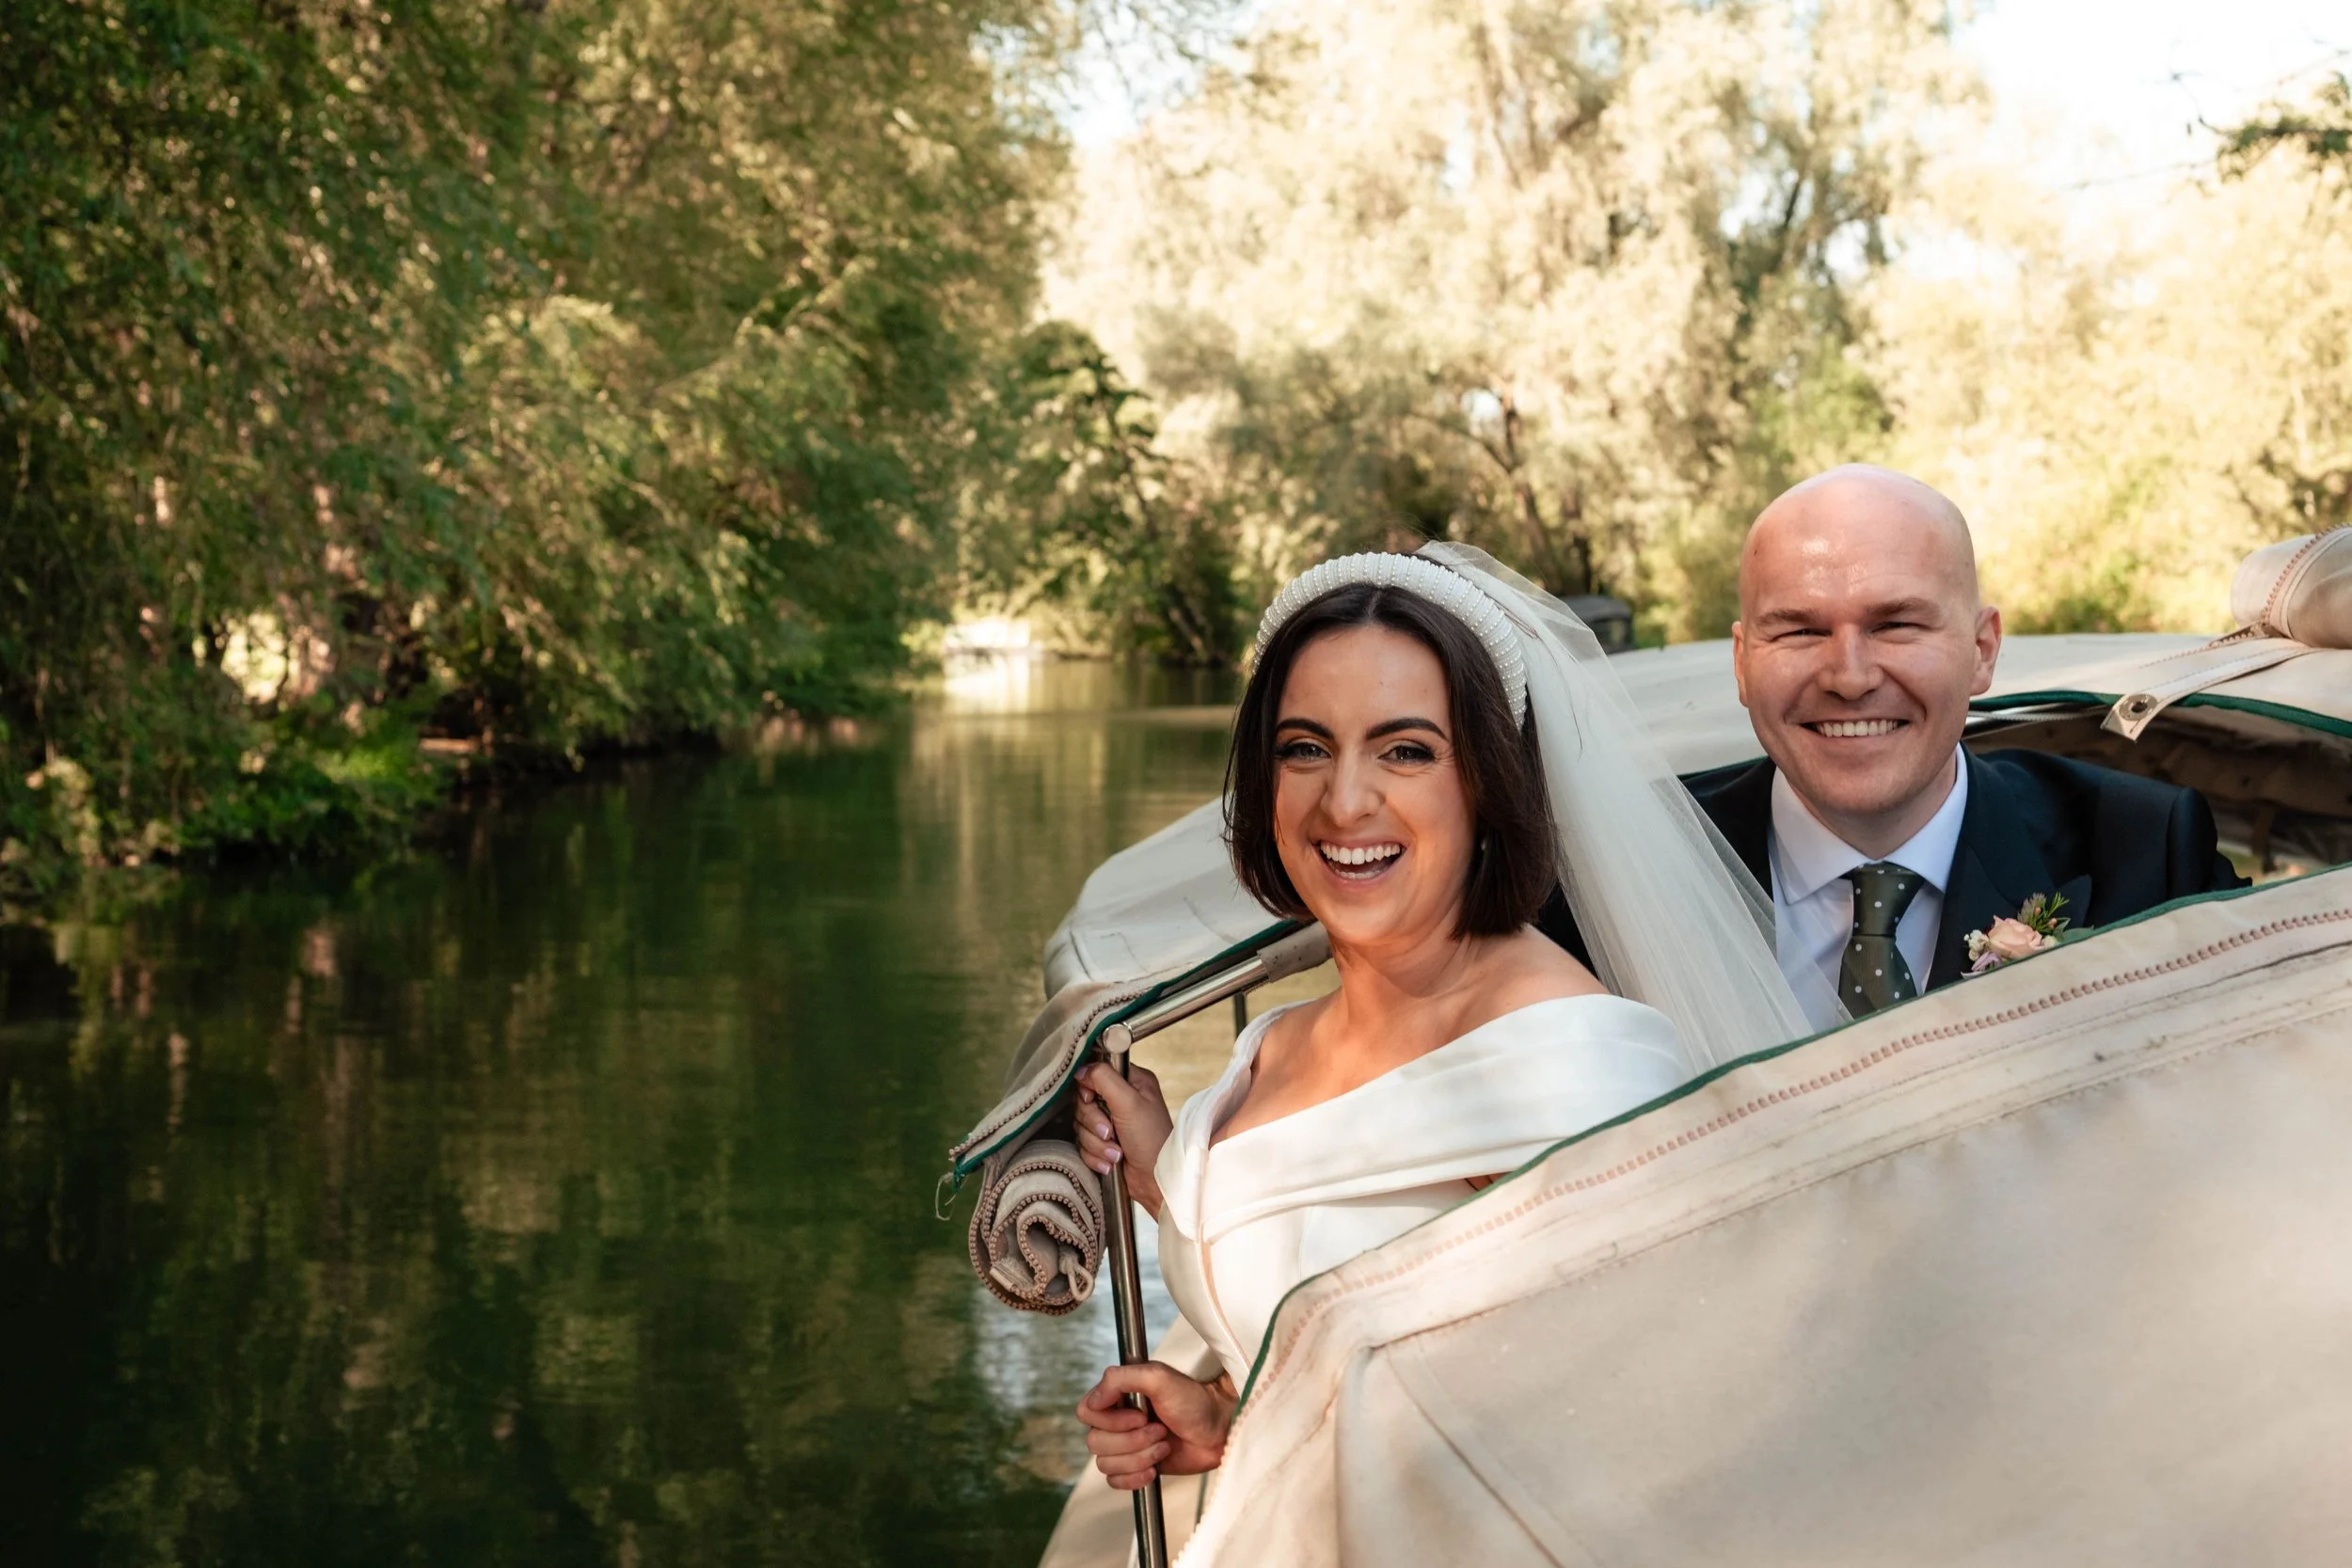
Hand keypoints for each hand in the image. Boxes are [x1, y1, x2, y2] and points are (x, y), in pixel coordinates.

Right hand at [1075, 1061, 1171, 1217]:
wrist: (1155, 1181)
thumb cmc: (1151, 1141)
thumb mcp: (1130, 1103)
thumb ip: (1104, 1079)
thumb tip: (1081, 1070)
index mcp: (1132, 1081)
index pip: (1095, 1072)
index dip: (1088, 1088)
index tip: (1091, 1099)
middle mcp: (1121, 1099)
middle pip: (1084, 1101)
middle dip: (1094, 1123)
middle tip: (1111, 1133)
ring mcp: (1112, 1121)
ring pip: (1081, 1125)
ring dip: (1096, 1143)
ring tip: (1116, 1153)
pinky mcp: (1104, 1142)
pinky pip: (1082, 1144)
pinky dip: (1095, 1155)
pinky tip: (1111, 1162)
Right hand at [1075, 1361, 1234, 1489]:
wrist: (1218, 1430)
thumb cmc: (1193, 1400)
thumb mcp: (1158, 1377)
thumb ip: (1121, 1378)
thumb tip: (1094, 1399)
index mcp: (1117, 1395)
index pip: (1087, 1412)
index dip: (1110, 1420)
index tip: (1140, 1416)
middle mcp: (1116, 1420)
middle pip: (1095, 1443)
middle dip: (1133, 1441)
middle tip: (1160, 1430)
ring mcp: (1125, 1445)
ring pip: (1106, 1464)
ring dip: (1139, 1457)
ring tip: (1163, 1445)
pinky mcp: (1134, 1467)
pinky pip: (1115, 1481)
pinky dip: (1135, 1477)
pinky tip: (1155, 1467)